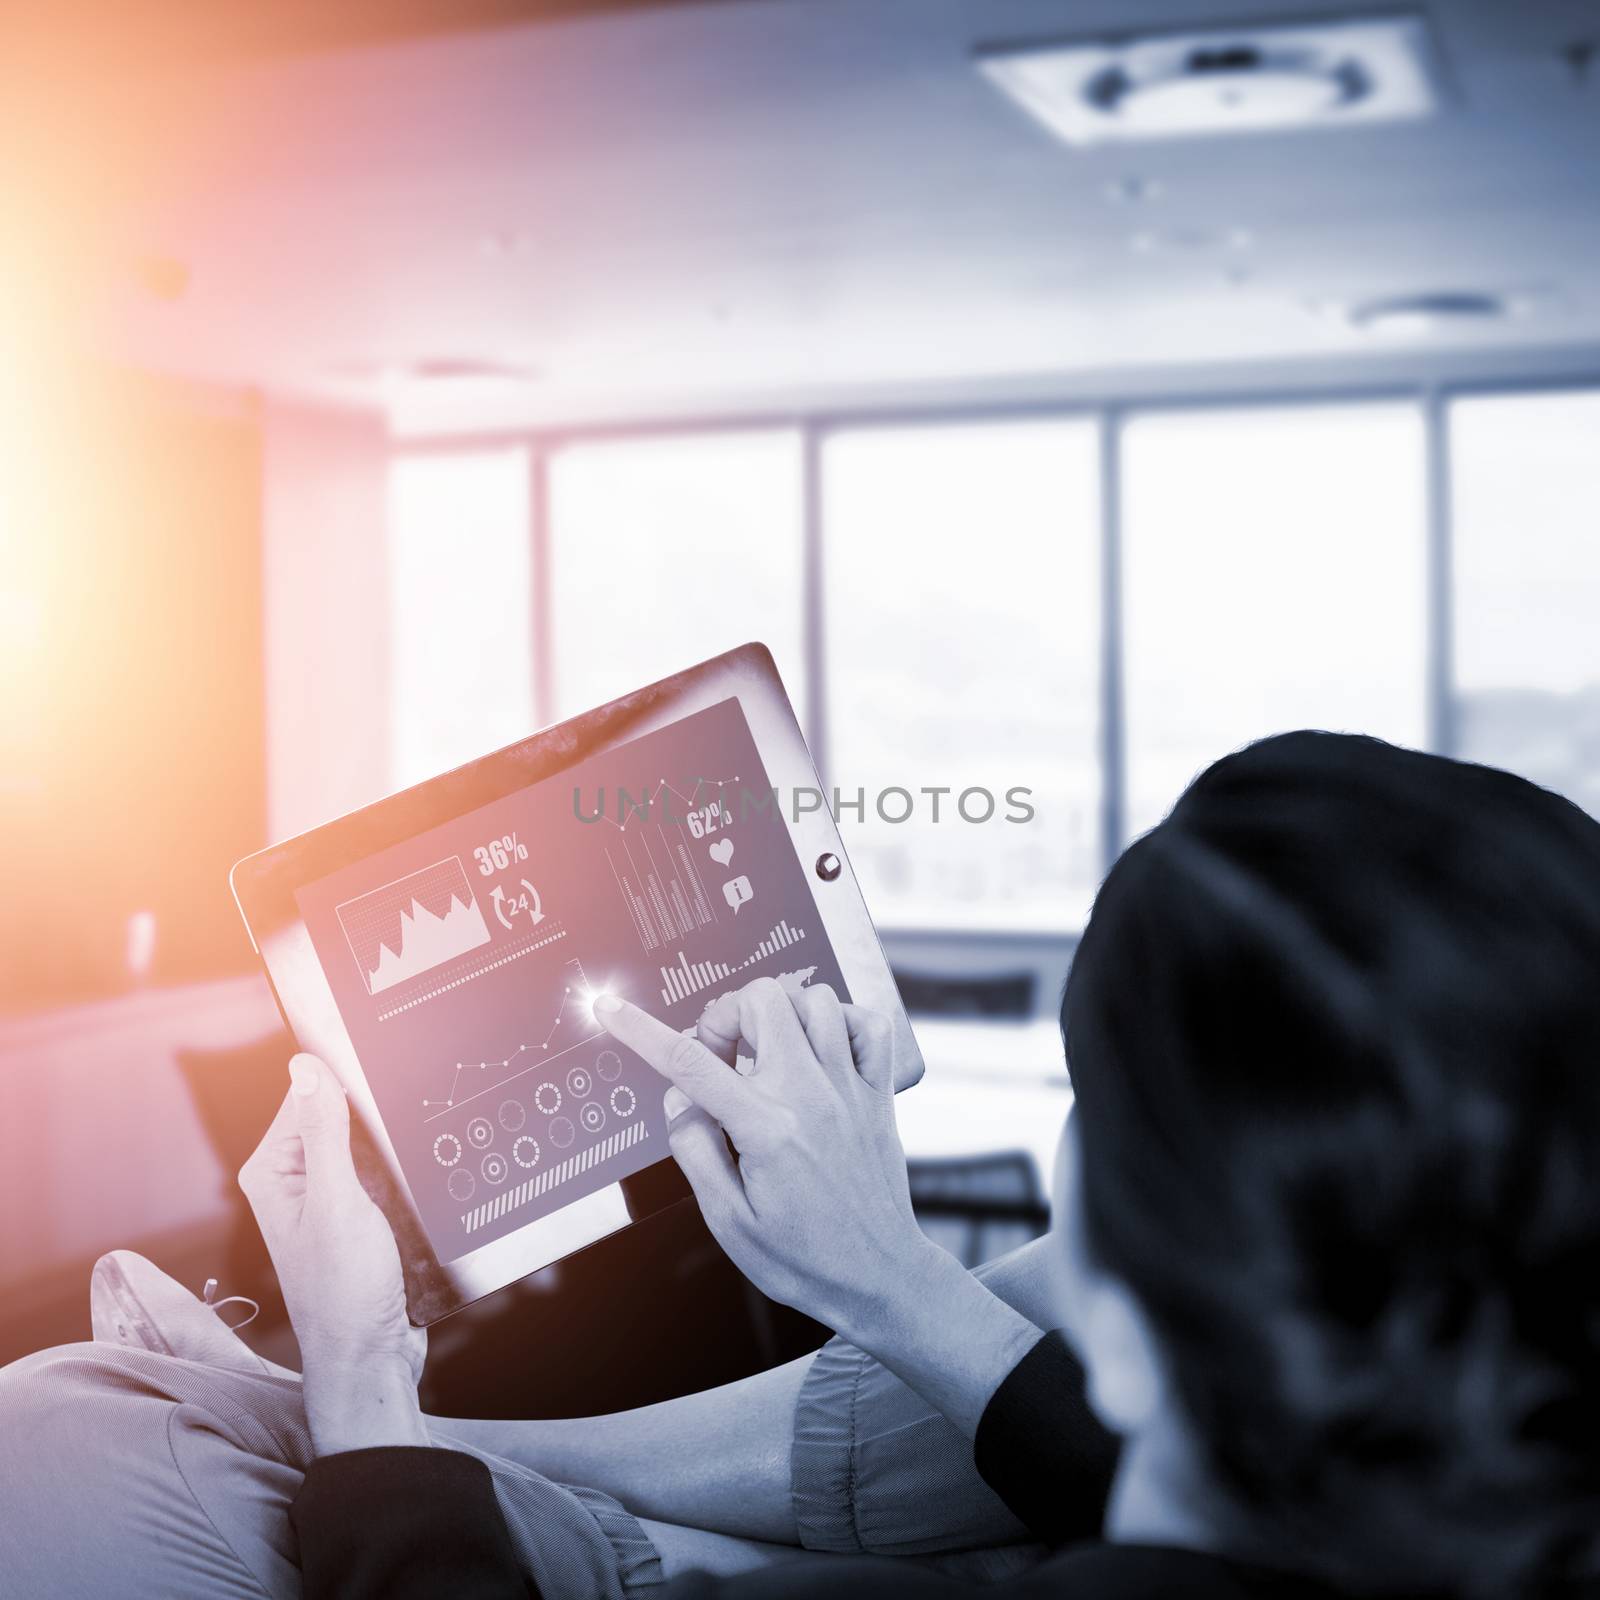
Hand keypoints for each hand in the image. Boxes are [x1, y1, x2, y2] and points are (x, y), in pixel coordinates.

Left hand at [239, 1055, 427, 1454]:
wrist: (372, 1358)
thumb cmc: (345, 1292)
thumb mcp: (337, 1204)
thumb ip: (322, 1133)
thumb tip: (305, 1066)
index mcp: (274, 1173)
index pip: (307, 1098)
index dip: (346, 1086)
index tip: (383, 1088)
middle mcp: (297, 1182)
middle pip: (341, 1118)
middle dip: (374, 1124)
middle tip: (397, 1147)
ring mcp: (330, 1200)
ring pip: (370, 1146)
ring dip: (393, 1151)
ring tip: (407, 1175)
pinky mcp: (361, 1217)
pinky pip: (386, 1173)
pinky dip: (404, 1174)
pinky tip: (417, 1186)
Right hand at [597, 980, 1040, 1434]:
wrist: (879, 1278)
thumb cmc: (803, 1259)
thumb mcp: (729, 1222)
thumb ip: (696, 1150)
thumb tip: (678, 1096)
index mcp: (766, 1130)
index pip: (690, 1064)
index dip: (642, 1032)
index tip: (612, 1009)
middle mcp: (811, 1095)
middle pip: (762, 1001)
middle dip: (727, 1017)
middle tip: (721, 1059)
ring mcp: (850, 1087)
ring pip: (812, 999)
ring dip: (780, 1015)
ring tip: (767, 1055)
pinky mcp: (878, 1092)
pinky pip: (868, 1023)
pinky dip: (841, 1021)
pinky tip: (818, 1050)